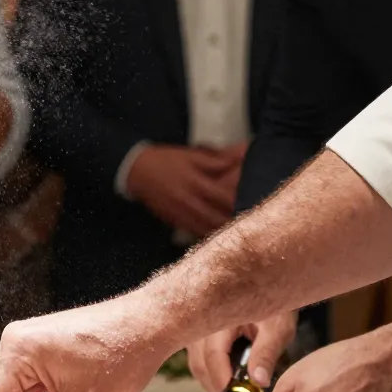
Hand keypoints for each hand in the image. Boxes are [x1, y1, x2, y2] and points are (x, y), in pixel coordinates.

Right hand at [125, 143, 246, 236]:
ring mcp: (180, 214)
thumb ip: (216, 159)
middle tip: (254, 222)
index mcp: (194, 181)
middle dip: (236, 220)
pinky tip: (222, 236)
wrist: (136, 172)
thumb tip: (241, 155)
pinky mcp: (174, 221)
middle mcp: (188, 201)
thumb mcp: (191, 155)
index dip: (240, 199)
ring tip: (242, 232)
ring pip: (208, 228)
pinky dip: (210, 235)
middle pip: (218, 216)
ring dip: (225, 231)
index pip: (224, 195)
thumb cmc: (166, 161)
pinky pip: (195, 233)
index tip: (255, 201)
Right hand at [189, 309, 297, 391]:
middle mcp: (201, 319)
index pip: (212, 353)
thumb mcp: (278, 326)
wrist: (263, 280)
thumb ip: (267, 353)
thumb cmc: (273, 299)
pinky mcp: (196, 330)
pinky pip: (196, 356)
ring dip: (211, 378)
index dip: (221, 378)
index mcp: (221, 315)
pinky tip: (227, 371)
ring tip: (233, 385)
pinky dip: (209, 368)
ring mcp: (196, 325)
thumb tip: (258, 381)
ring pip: (195, 362)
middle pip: (198, 363)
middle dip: (214, 384)